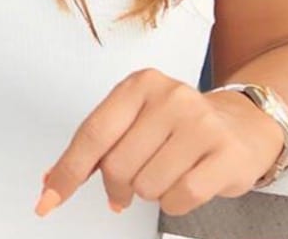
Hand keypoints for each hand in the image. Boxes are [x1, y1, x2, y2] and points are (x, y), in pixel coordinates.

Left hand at [34, 67, 285, 216]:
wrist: (239, 125)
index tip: (48, 198)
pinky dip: (176, 202)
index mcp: (141, 84)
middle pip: (117, 165)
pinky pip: (180, 198)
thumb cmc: (178, 125)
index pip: (93, 132)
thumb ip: (97, 145)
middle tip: (133, 181)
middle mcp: (170, 97)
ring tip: (168, 171)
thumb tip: (52, 178)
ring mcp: (200, 123)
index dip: (68, 171)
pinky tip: (186, 181)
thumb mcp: (135, 119)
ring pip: (148, 186)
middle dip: (119, 186)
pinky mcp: (224, 153)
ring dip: (151, 192)